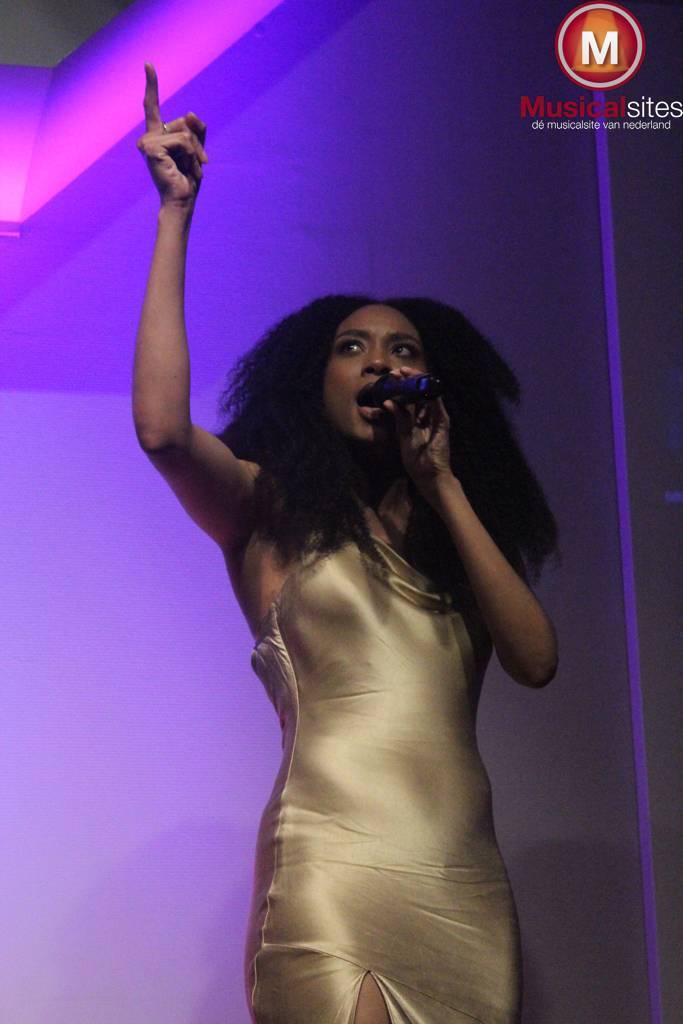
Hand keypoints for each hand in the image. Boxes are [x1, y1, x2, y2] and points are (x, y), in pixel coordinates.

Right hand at [136, 62, 208, 207]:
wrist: (181, 200)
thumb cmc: (187, 179)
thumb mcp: (196, 150)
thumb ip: (196, 129)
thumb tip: (189, 112)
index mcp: (157, 136)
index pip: (151, 106)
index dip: (151, 85)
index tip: (148, 64)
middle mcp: (148, 137)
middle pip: (183, 122)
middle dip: (196, 143)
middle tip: (195, 164)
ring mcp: (147, 143)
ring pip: (185, 133)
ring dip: (195, 152)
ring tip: (190, 169)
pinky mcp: (153, 149)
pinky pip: (182, 141)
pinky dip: (190, 155)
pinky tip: (184, 169)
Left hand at [381, 367, 454, 494]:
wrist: (429, 476)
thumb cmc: (416, 459)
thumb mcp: (403, 436)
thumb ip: (398, 419)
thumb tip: (387, 402)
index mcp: (417, 417)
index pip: (411, 395)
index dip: (403, 383)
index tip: (391, 375)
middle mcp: (428, 414)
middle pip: (421, 390)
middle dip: (409, 378)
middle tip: (397, 371)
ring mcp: (437, 417)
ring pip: (429, 393)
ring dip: (418, 382)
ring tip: (406, 374)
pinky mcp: (443, 423)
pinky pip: (437, 405)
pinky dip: (430, 394)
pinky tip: (421, 386)